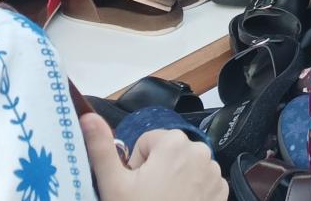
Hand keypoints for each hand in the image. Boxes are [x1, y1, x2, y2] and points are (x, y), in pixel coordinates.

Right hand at [84, 114, 226, 200]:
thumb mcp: (113, 184)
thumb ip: (101, 147)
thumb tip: (88, 117)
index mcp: (174, 142)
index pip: (148, 141)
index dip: (137, 163)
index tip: (136, 184)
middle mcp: (200, 150)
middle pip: (168, 152)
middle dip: (157, 170)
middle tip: (148, 195)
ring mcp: (214, 172)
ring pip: (185, 165)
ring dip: (174, 179)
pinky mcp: (222, 191)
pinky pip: (201, 181)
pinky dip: (191, 190)